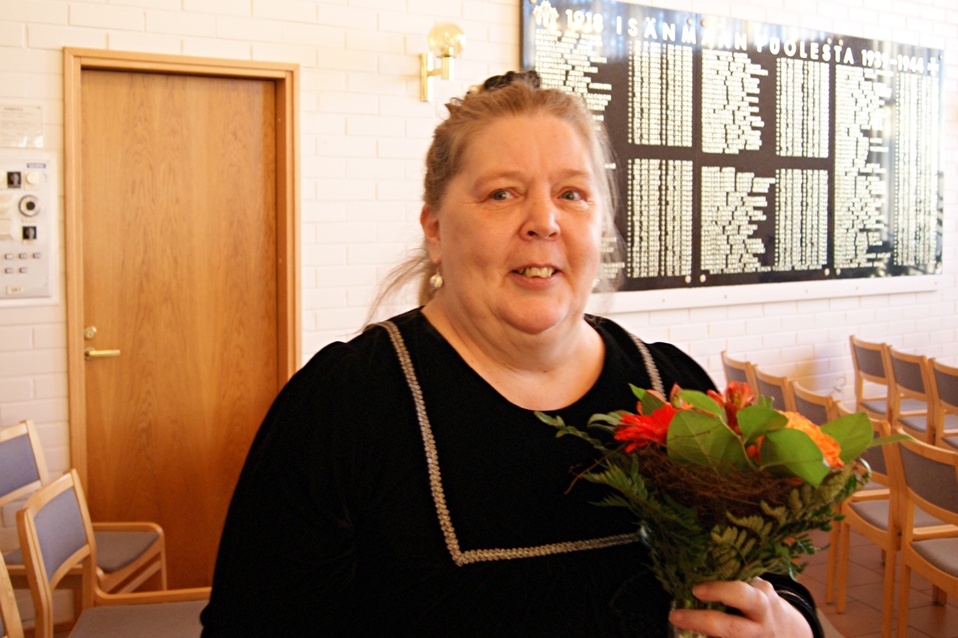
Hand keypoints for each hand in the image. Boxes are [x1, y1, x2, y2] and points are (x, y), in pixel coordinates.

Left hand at [668, 578, 813, 637]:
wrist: (788, 633)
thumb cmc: (761, 603)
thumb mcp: (756, 589)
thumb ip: (736, 580)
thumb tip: (696, 564)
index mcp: (761, 601)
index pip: (743, 596)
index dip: (720, 592)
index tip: (696, 590)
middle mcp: (759, 625)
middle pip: (731, 628)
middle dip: (701, 621)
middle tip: (675, 615)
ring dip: (702, 633)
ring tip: (680, 622)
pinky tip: (693, 632)